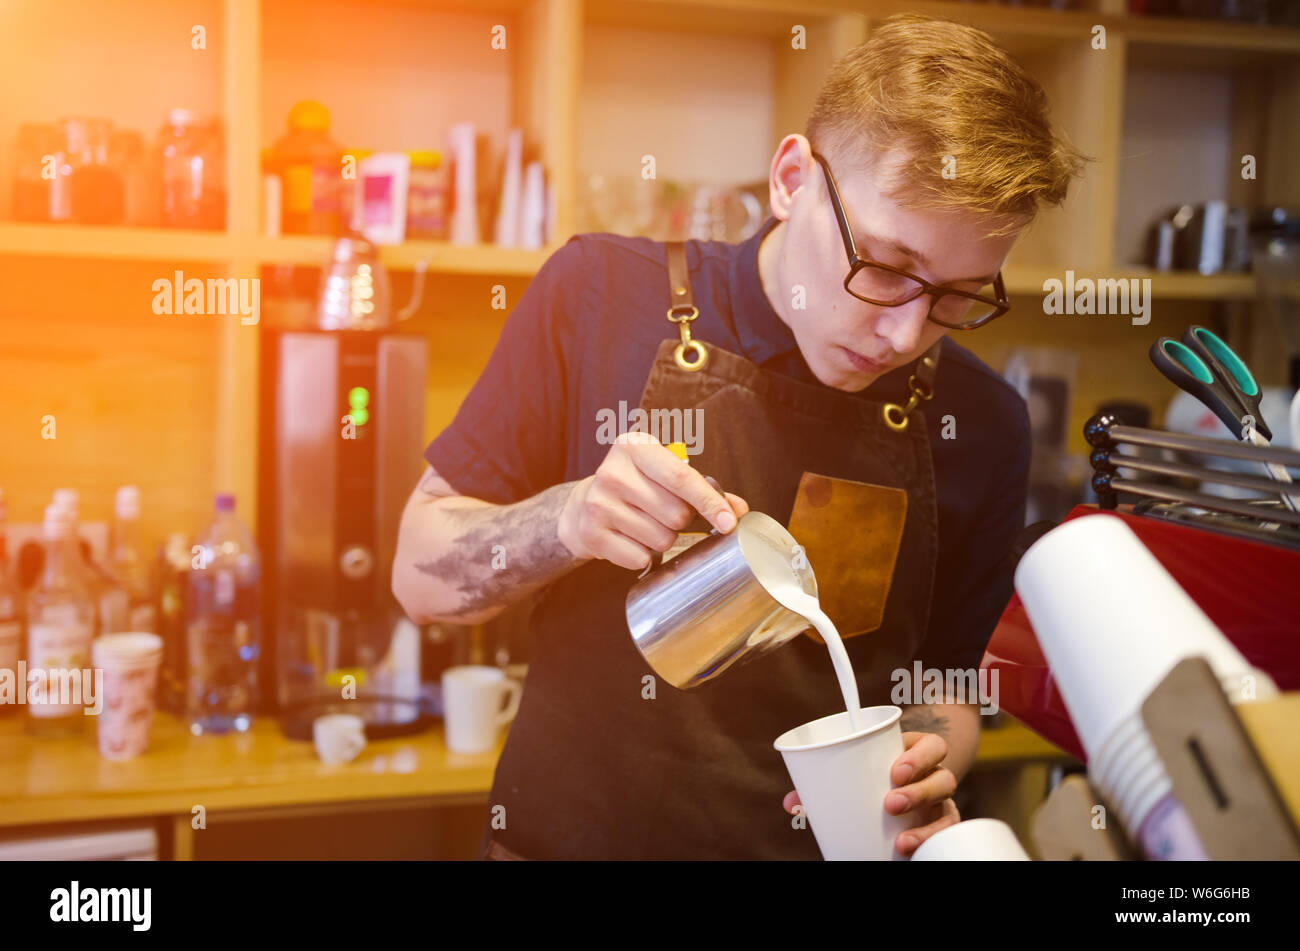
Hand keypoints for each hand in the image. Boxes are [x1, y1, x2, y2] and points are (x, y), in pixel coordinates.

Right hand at [557, 431, 749, 570]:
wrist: (583, 506)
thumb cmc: (637, 487)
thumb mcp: (665, 475)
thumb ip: (704, 489)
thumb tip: (739, 510)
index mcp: (634, 447)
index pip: (681, 477)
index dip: (710, 502)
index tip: (730, 523)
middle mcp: (612, 472)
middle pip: (676, 513)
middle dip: (682, 521)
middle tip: (665, 513)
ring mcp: (598, 503)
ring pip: (661, 538)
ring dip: (664, 538)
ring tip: (645, 524)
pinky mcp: (592, 533)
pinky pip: (640, 557)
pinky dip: (644, 555)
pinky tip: (631, 538)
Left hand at [781, 731, 960, 857]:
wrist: (906, 783)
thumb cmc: (877, 772)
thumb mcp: (861, 765)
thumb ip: (827, 780)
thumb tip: (791, 803)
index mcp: (919, 751)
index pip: (933, 746)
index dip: (919, 757)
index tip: (895, 771)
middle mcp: (936, 775)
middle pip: (942, 779)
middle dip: (918, 793)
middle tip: (890, 803)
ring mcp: (941, 802)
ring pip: (948, 811)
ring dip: (926, 827)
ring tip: (901, 840)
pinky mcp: (941, 824)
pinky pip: (946, 835)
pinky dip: (931, 843)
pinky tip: (911, 851)